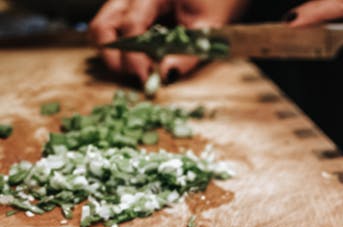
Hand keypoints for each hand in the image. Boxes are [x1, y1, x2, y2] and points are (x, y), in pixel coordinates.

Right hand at [89, 0, 247, 83]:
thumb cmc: (214, 3)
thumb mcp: (208, 26)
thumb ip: (188, 52)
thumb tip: (166, 74)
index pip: (130, 24)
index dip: (134, 55)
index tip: (144, 77)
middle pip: (103, 26)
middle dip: (115, 57)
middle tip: (137, 77)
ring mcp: (125, 3)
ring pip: (101, 29)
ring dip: (114, 55)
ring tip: (139, 71)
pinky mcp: (126, 13)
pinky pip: (111, 31)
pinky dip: (119, 50)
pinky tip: (141, 62)